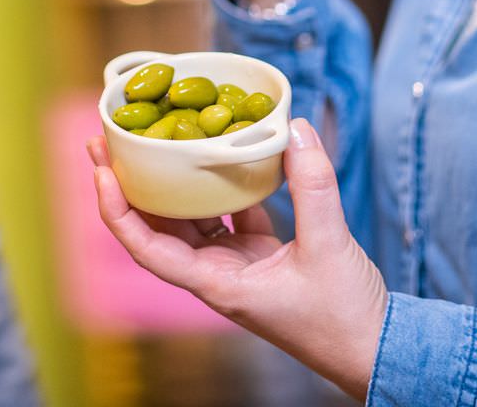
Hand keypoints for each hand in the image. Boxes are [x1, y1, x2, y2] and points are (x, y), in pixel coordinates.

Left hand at [89, 119, 389, 401]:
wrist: (375, 347)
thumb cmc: (344, 316)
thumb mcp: (329, 245)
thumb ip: (312, 185)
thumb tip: (295, 129)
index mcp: (217, 285)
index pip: (147, 249)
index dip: (118, 210)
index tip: (101, 170)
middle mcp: (216, 275)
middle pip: (158, 227)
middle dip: (132, 185)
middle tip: (111, 138)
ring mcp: (237, 265)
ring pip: (192, 219)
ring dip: (172, 183)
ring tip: (154, 139)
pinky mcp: (261, 257)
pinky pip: (231, 214)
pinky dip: (224, 185)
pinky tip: (223, 153)